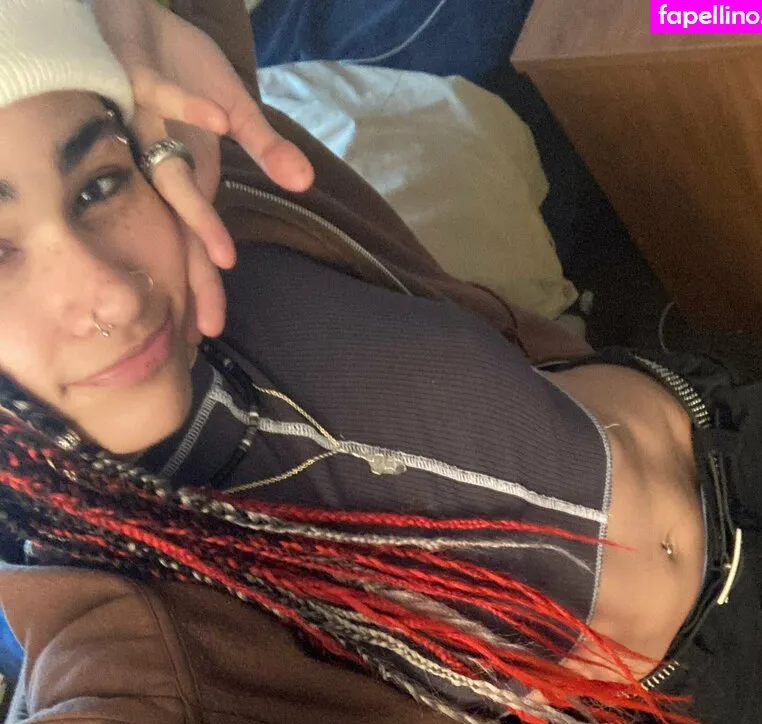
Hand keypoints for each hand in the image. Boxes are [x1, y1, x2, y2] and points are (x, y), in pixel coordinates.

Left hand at [87, 0, 313, 336]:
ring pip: (168, 178)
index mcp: (186, 178)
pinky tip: (220, 118)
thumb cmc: (180, 69)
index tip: (209, 333)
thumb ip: (268, 148)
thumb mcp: (236, 110)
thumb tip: (306, 183)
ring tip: (224, 257)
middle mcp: (164, 165)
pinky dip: (192, 105)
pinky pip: (166, 94)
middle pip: (179, 233)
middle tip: (204, 328)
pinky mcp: (138, 79)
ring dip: (197, 215)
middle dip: (194, 280)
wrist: (135, 17)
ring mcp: (148, 127)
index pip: (195, 245)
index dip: (202, 288)